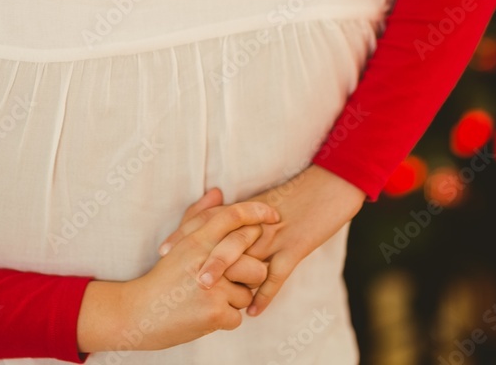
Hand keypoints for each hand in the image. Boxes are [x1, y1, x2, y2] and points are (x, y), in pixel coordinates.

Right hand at [77, 200, 279, 353]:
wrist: (139, 313)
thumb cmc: (162, 278)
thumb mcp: (178, 243)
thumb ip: (199, 215)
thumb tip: (219, 192)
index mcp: (196, 240)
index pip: (234, 217)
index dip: (258, 213)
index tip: (274, 217)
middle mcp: (206, 260)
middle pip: (255, 261)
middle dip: (253, 272)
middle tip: (240, 276)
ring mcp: (212, 288)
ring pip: (248, 293)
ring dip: (236, 300)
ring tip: (214, 298)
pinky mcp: (214, 313)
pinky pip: (239, 316)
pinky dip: (226, 319)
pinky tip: (207, 315)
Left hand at [157, 166, 365, 317]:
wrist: (331, 184)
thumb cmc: (300, 195)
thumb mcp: (269, 204)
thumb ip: (247, 219)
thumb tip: (228, 236)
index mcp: (248, 209)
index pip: (212, 221)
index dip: (187, 235)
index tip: (164, 250)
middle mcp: (257, 222)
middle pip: (224, 239)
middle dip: (200, 256)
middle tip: (179, 273)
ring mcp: (277, 234)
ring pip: (247, 255)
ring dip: (227, 274)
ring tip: (208, 293)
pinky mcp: (296, 246)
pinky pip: (279, 272)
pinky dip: (266, 292)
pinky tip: (254, 310)